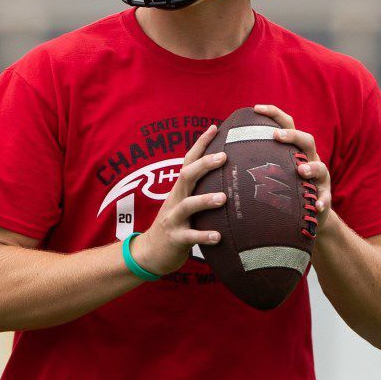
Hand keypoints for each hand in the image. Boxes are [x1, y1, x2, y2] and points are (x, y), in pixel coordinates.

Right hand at [130, 125, 227, 275]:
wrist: (150, 252)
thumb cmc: (176, 225)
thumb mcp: (185, 204)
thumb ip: (200, 191)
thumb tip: (230, 179)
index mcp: (180, 190)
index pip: (189, 161)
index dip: (200, 144)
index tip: (214, 127)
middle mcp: (176, 200)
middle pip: (187, 176)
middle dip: (204, 165)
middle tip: (223, 157)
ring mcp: (174, 219)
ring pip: (188, 205)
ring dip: (204, 200)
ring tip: (223, 198)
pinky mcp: (175, 239)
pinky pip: (190, 236)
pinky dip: (203, 236)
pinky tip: (218, 237)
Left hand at [254, 104, 332, 233]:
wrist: (307, 215)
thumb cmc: (281, 189)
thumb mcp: (269, 172)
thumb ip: (253, 160)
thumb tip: (220, 150)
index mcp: (294, 150)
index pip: (287, 125)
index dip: (274, 114)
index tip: (256, 108)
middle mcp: (309, 159)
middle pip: (307, 140)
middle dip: (292, 136)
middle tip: (276, 135)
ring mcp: (319, 178)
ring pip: (321, 167)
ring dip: (311, 167)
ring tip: (301, 170)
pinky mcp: (323, 197)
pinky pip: (326, 197)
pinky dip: (322, 200)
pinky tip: (317, 204)